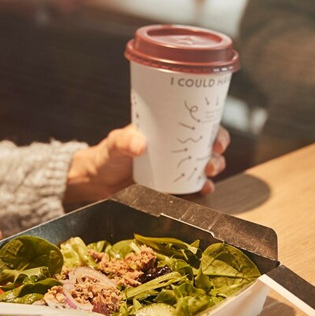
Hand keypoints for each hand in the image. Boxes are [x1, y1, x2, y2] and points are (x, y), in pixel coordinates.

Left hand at [65, 124, 230, 204]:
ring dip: (213, 168)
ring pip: (204, 166)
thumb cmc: (106, 156)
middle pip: (206, 146)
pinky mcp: (171, 187)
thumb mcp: (115, 144)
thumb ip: (124, 141)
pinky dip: (202, 187)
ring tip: (208, 174)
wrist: (97, 182)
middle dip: (217, 152)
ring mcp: (175, 168)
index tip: (217, 138)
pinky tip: (204, 189)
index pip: (196, 126)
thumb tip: (140, 144)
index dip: (214, 130)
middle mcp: (175, 149)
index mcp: (167, 132)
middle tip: (213, 158)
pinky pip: (192, 186)